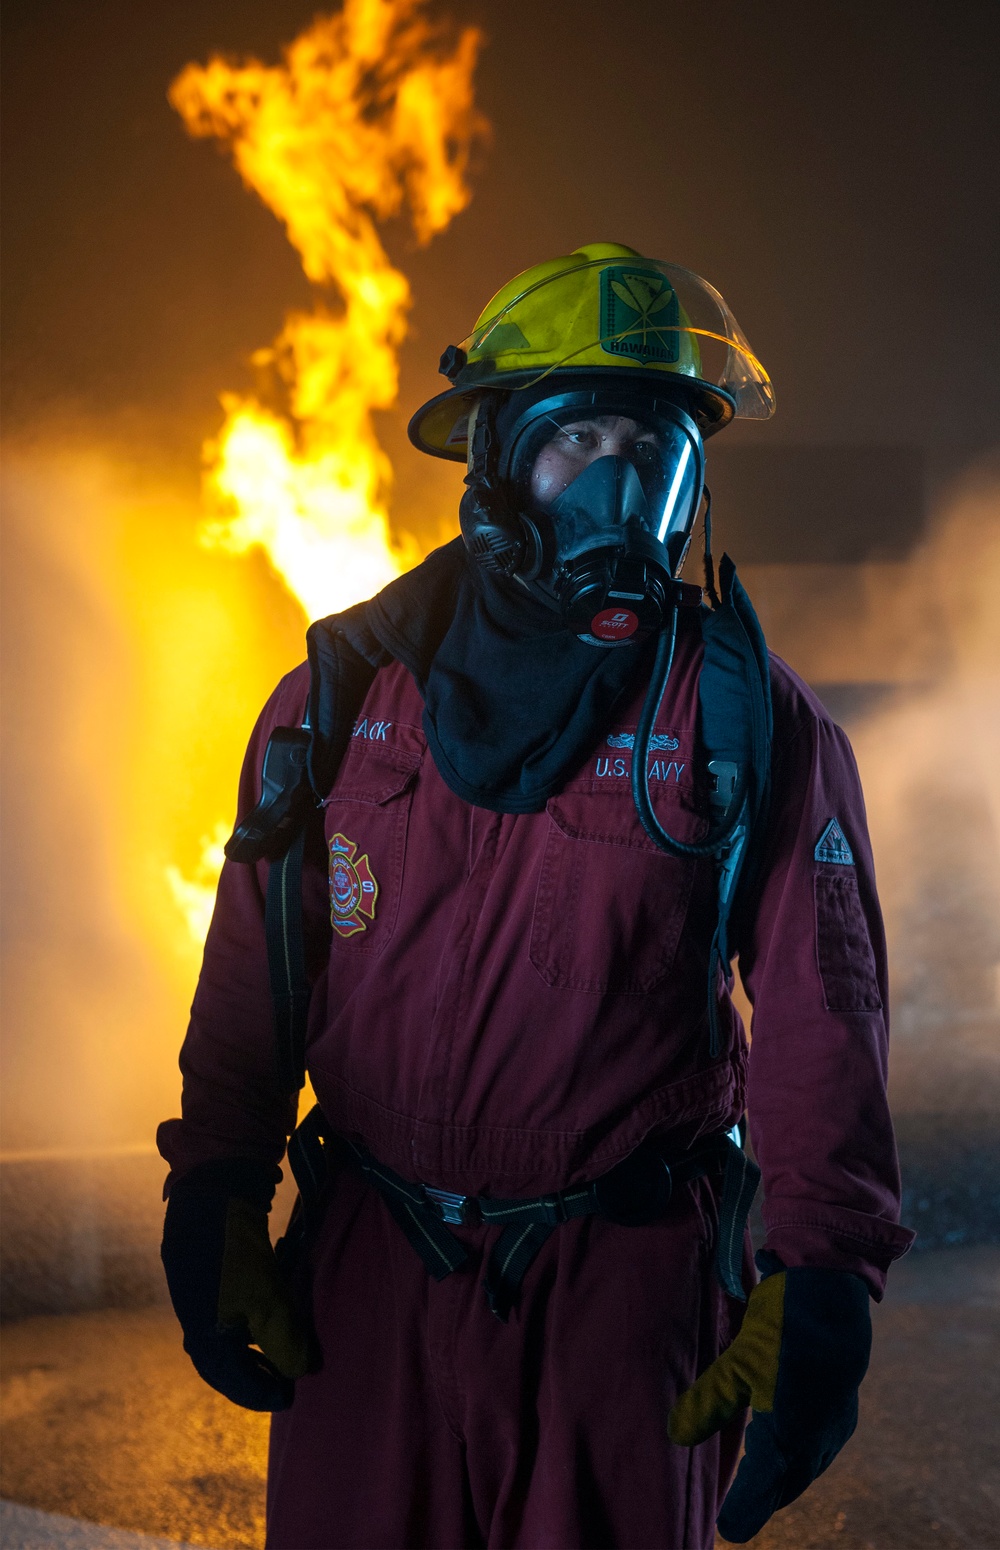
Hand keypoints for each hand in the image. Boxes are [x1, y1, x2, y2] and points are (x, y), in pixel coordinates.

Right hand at [161, 1158, 312, 1411]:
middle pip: (226, 1365)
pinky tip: (264, 1313)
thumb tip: (300, 1370)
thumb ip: (284, 1340)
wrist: (210, 1195)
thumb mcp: (267, 1300)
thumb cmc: (238, 1254)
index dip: (263, 1394)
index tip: (290, 1399)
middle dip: (256, 1375)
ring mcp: (195, 1299)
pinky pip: (225, 1314)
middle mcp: (195, 1324)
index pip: (234, 1383)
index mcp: (205, 1340)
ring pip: (226, 1339)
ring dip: (252, 1349)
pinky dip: (247, 1324)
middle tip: (284, 1380)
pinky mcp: (202, 1275)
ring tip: (278, 1351)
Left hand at [669, 1259, 870, 1542]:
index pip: (762, 1488)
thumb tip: (675, 1435)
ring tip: (756, 1491)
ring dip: (780, 1481)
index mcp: (792, 1436)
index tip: (725, 1530)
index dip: (744, 1509)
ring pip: (804, 1468)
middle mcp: (818, 1441)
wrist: (834, 1293)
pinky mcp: (841, 1411)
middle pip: (785, 1484)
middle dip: (761, 1500)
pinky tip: (784, 1451)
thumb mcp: (737, 1363)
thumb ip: (708, 1402)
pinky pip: (817, 1449)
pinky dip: (796, 1458)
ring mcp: (835, 1427)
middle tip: (736, 1515)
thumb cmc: (782, 1327)